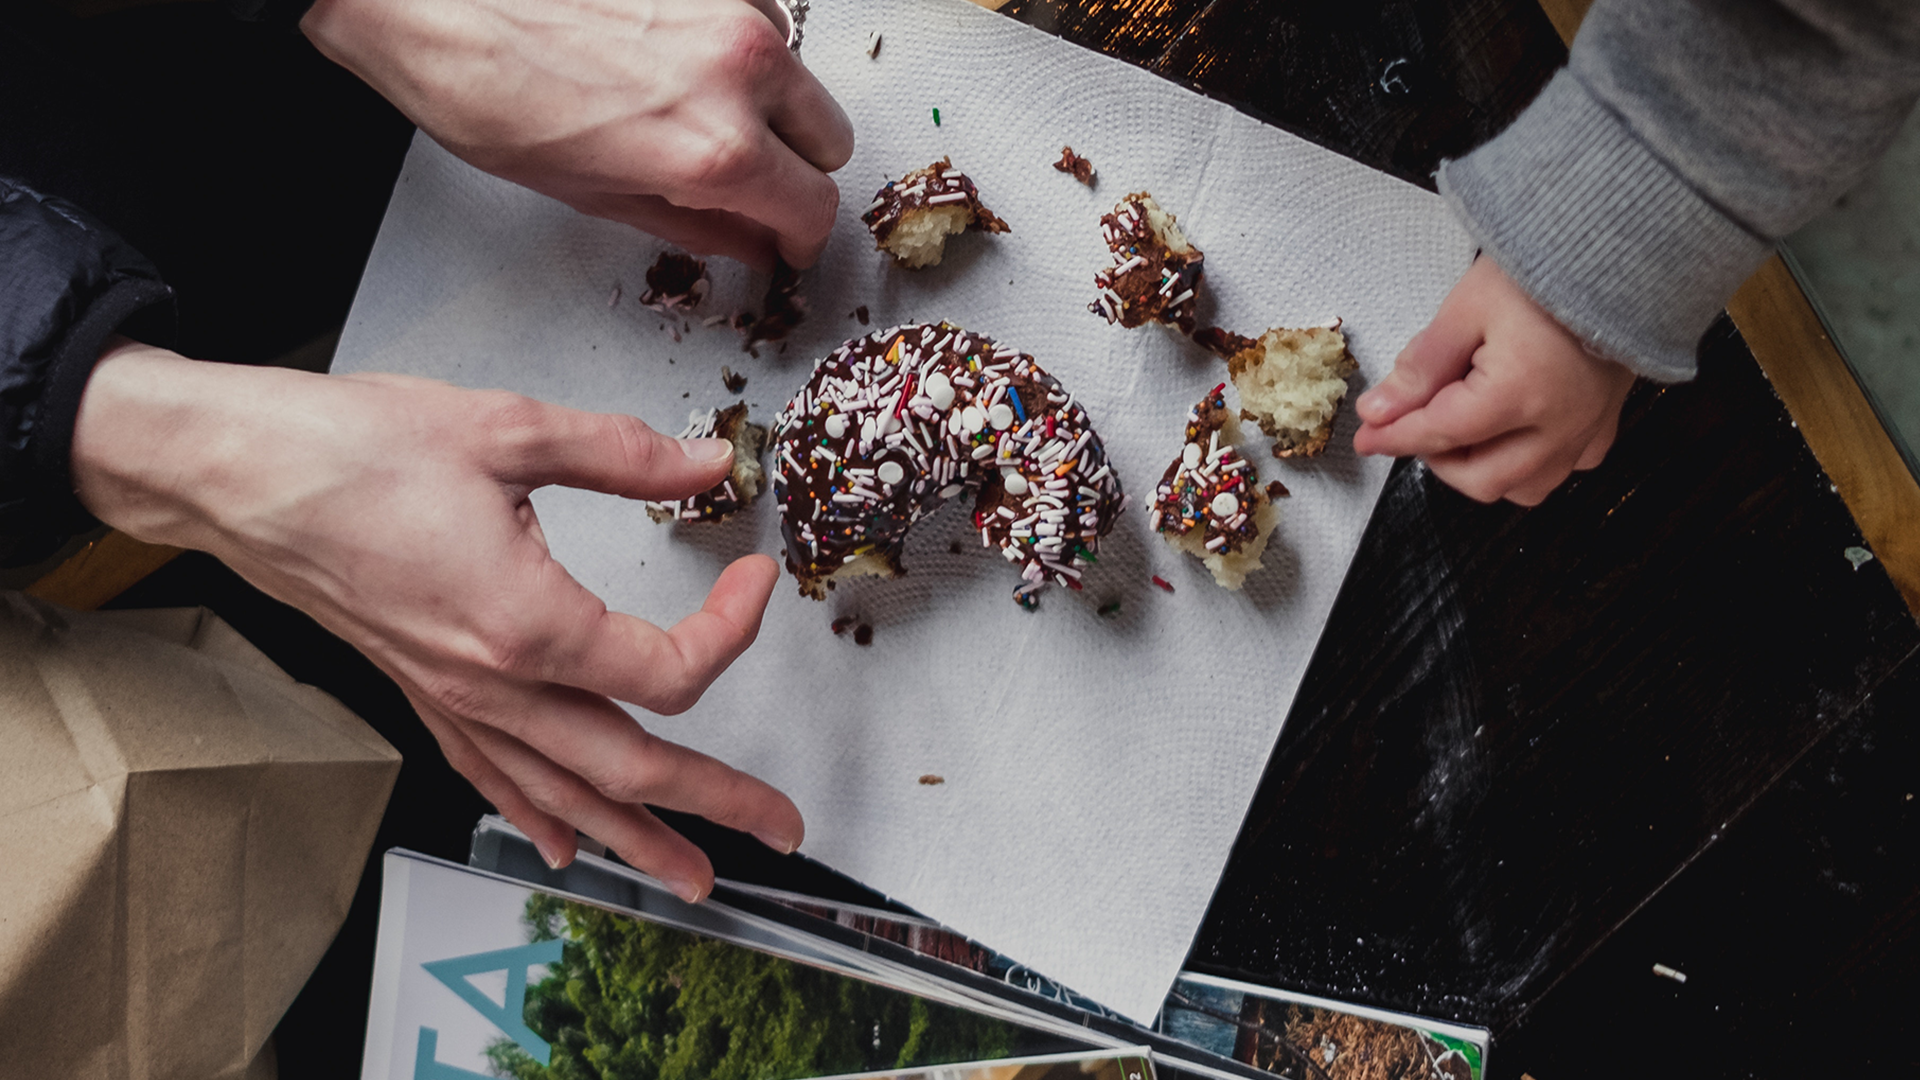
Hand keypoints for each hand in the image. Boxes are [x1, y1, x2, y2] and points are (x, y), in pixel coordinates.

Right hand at [71, 340, 799, 900]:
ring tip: (694, 874)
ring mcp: (454, 699)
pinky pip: (490, 775)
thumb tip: (704, 464)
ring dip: (635, 838)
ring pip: (563, 793)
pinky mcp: (422, 691)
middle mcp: (493, 683)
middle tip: (780, 825)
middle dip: (715, 800)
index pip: (667, 668)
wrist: (238, 475)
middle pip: (629, 766)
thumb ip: (622, 454)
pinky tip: (559, 843)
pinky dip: (536, 814)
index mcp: (527, 625)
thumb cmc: (351, 452)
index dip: (731, 629)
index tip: (754, 579)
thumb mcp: (507, 429)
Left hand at [303, 0, 854, 269]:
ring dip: (769, 104)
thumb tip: (749, 241)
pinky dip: (737, 51)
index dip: (803, 238)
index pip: (816, 208)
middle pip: (831, 141)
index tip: (789, 242)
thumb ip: (697, 225)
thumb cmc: (489, 91)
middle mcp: (741, 72)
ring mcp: (733, 9)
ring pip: (799, 76)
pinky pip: (761, 20)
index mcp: (714, 149)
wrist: (434, 2)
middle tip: (751, 187)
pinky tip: (679, 62)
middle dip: (797, 171)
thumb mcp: (595, 195)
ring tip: (697, 114)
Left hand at [1352, 257, 1636, 505]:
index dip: (1395, 436)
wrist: (1618, 249)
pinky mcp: (1606, 420)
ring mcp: (1587, 428)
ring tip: (1462, 430)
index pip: (1439, 434)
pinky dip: (1532, 463)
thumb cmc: (1544, 269)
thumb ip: (1421, 367)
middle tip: (1414, 426)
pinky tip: (1513, 431)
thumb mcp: (1466, 309)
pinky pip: (1566, 468)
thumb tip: (1381, 409)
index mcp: (1519, 395)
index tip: (1367, 435)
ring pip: (1525, 487)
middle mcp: (1557, 426)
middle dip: (1438, 459)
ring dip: (1484, 470)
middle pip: (1481, 478)